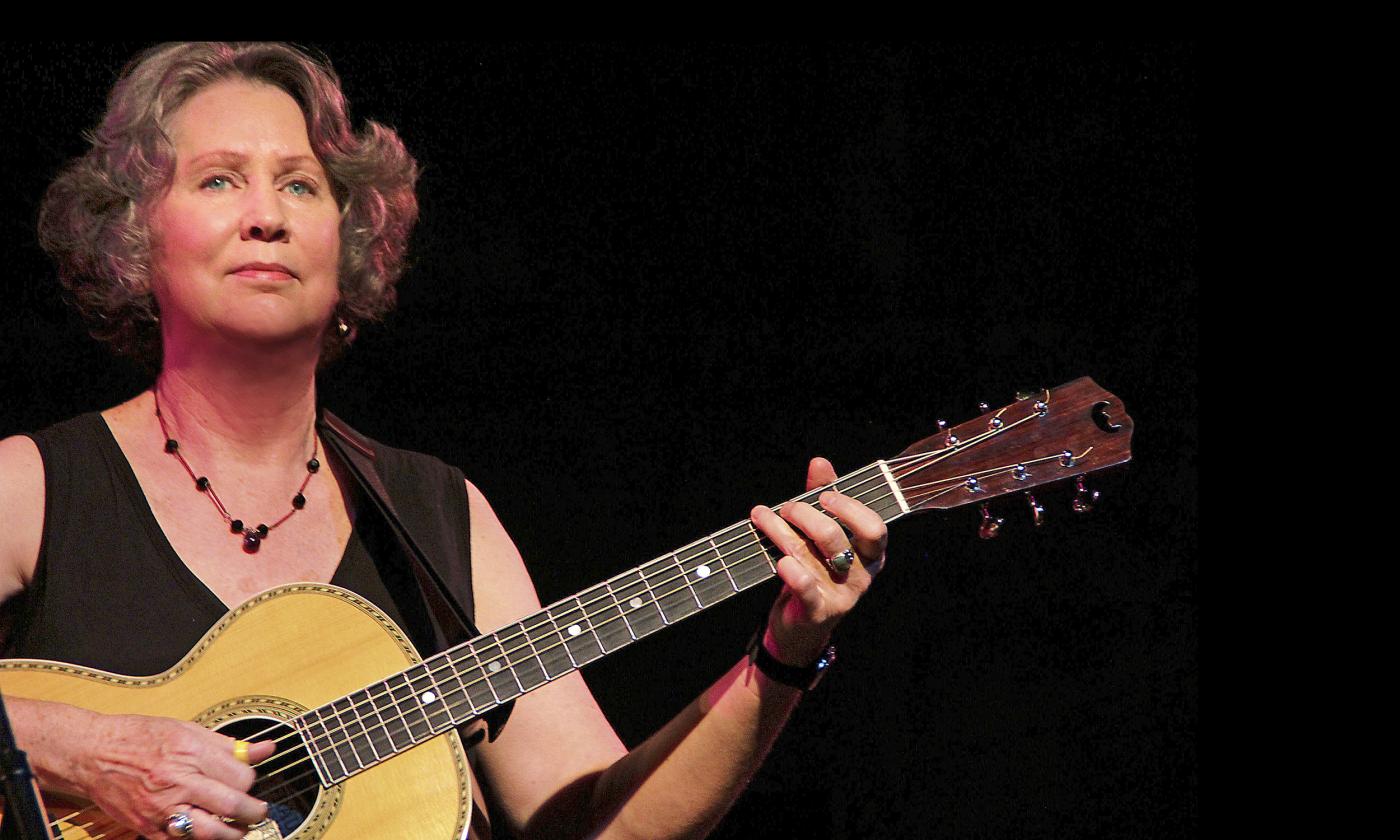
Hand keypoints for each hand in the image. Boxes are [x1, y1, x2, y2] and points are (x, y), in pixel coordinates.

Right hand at [67, 712, 274, 838]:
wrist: (91, 754)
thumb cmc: (138, 738)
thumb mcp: (187, 730)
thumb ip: (228, 745)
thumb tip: (265, 748)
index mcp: (190, 752)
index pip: (240, 776)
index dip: (251, 781)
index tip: (249, 781)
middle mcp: (176, 781)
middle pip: (231, 805)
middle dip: (253, 812)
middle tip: (257, 812)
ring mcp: (160, 808)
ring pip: (210, 833)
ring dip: (232, 834)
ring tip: (238, 827)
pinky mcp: (146, 827)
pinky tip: (207, 833)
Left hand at [750, 457, 887, 667]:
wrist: (802, 626)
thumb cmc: (816, 569)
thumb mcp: (823, 534)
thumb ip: (826, 496)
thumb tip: (820, 462)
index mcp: (871, 553)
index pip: (874, 528)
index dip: (849, 508)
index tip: (823, 495)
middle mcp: (861, 575)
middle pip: (834, 538)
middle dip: (805, 516)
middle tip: (786, 507)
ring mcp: (841, 595)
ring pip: (808, 556)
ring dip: (780, 531)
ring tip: (761, 516)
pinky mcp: (819, 612)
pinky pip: (806, 588)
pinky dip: (792, 572)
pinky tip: (779, 561)